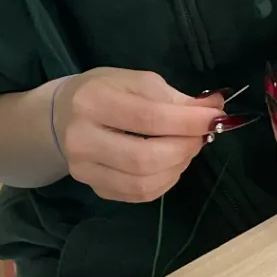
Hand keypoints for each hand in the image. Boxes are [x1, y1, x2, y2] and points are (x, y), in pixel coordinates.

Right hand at [54, 69, 222, 203]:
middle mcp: (82, 139)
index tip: (216, 117)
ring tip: (185, 149)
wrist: (60, 116)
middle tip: (201, 136)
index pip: (148, 117)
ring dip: (177, 167)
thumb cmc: (103, 91)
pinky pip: (138, 195)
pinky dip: (164, 182)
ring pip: (143, 182)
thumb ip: (173, 97)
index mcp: (92, 101)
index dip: (188, 122)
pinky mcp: (93, 188)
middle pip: (145, 157)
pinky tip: (169, 165)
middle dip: (184, 148)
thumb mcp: (135, 81)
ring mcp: (84, 169)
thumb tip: (214, 109)